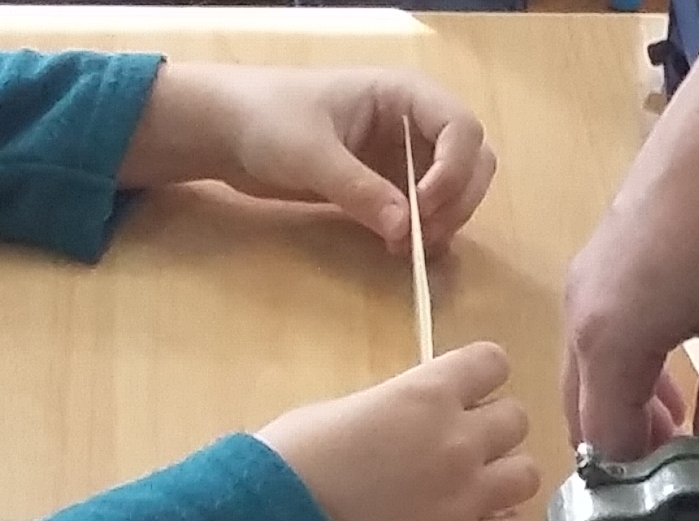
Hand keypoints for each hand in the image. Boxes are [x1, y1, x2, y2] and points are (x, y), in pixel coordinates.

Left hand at [121, 64, 494, 253]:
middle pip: (473, 161)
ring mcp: (404, 156)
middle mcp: (414, 123)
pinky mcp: (389, 185)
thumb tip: (404, 231)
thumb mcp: (310, 153)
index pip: (462, 128)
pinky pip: (427, 211)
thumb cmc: (265, 119)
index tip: (423, 207)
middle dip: (457, 201)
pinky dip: (425, 232)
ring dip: (446, 221)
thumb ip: (359, 190)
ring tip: (406, 247)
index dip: (455, 171)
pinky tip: (397, 248)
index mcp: (403, 94)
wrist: (225, 131)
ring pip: (457, 189)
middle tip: (420, 236)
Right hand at [256, 343, 537, 520]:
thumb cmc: (293, 459)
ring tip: (477, 489)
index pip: (492, 363)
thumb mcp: (344, 408)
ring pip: (527, 475)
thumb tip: (409, 418)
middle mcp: (460, 440)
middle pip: (517, 419)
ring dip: (504, 478)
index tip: (465, 391)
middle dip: (492, 429)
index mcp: (428, 393)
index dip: (480, 376)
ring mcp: (468, 497)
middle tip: (462, 446)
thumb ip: (395, 407)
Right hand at [561, 0, 698, 456]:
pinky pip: (598, 331)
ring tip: (679, 425)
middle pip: (583, 409)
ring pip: (589, 369)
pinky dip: (626, 363)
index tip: (671, 502)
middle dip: (623, 446)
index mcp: (608, 342)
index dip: (636, 480)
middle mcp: (580, 314)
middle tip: (674, 471)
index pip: (603, 441)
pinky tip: (675, 365)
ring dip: (625, 404)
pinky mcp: (602, 254)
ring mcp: (585, 279)